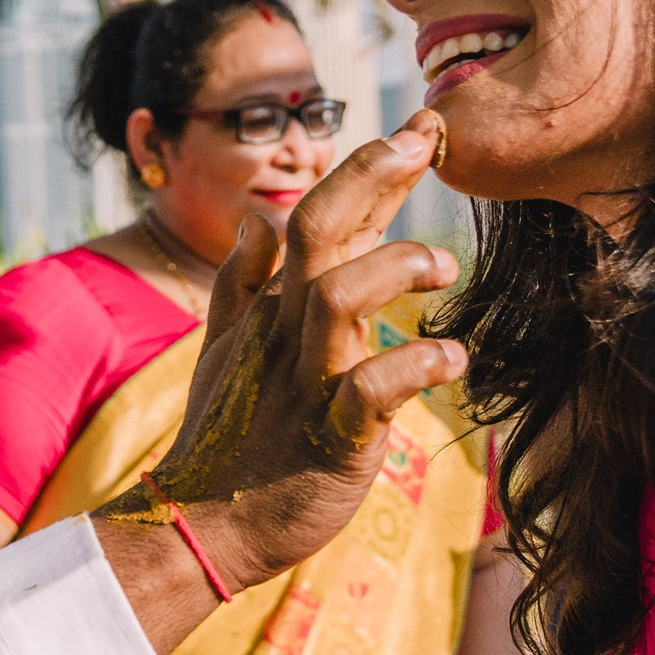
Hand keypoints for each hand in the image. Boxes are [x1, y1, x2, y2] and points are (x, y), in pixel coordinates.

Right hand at [98, 115, 462, 595]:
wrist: (202, 525)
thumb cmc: (226, 434)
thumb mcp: (224, 348)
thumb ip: (240, 280)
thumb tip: (255, 215)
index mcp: (269, 307)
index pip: (314, 216)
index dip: (366, 168)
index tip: (420, 129)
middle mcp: (285, 332)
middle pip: (318, 231)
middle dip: (371, 177)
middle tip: (426, 144)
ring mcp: (305, 382)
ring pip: (339, 298)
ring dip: (396, 269)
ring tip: (447, 268)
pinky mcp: (331, 438)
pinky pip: (369, 392)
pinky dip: (413, 367)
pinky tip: (452, 358)